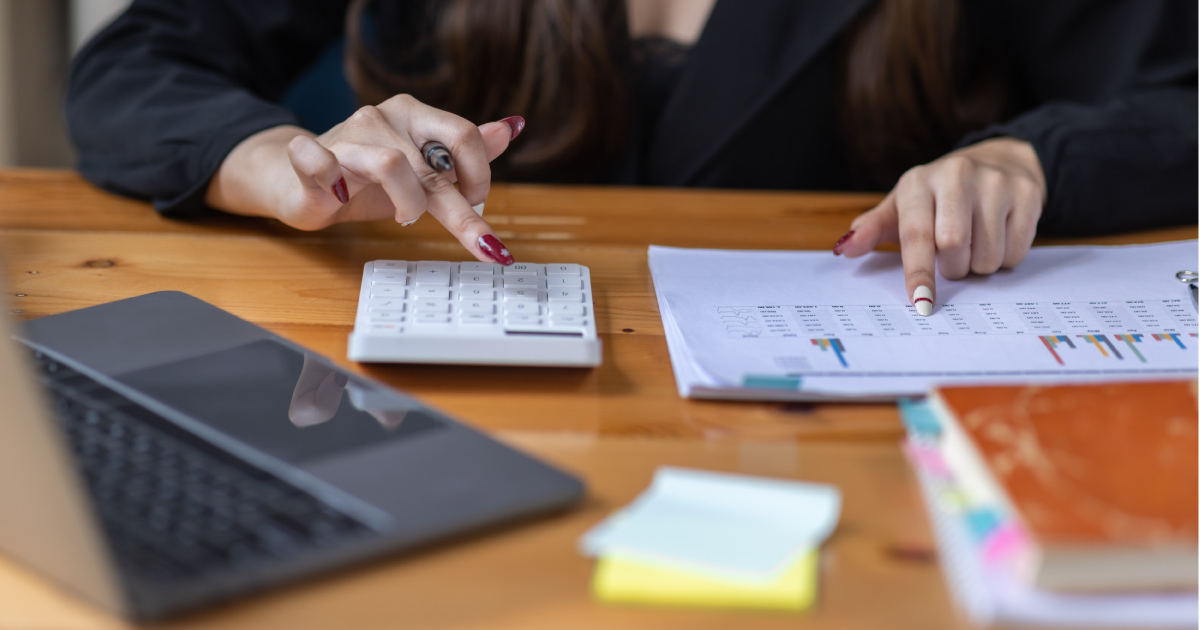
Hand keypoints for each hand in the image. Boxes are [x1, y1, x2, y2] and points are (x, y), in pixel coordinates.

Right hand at [206, 95, 524, 264]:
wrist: (298, 180)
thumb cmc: (366, 179)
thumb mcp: (424, 171)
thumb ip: (464, 153)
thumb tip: (511, 128)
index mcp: (415, 115)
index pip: (464, 135)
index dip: (480, 175)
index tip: (478, 203)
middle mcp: (383, 117)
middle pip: (436, 164)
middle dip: (462, 211)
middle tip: (480, 241)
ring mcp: (347, 134)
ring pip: (393, 166)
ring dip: (407, 204)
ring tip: (403, 217)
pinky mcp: (308, 155)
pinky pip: (320, 160)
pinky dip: (332, 179)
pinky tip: (339, 194)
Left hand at [833, 137, 1045, 314]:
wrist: (999, 161)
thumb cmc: (939, 196)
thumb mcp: (903, 206)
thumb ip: (873, 229)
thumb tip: (844, 249)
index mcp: (919, 182)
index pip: (916, 235)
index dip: (918, 272)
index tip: (920, 301)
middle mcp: (957, 175)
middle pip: (954, 246)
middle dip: (952, 268)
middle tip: (951, 260)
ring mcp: (996, 183)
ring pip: (987, 255)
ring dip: (978, 267)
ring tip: (973, 246)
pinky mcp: (1028, 194)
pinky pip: (1015, 251)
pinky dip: (1004, 259)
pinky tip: (997, 238)